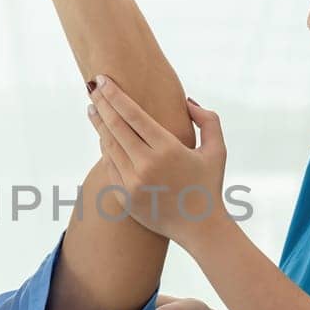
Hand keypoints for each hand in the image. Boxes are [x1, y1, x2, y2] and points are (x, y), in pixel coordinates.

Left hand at [85, 76, 228, 246]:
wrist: (200, 228)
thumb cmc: (209, 185)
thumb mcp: (217, 150)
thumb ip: (208, 121)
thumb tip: (187, 101)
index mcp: (168, 149)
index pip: (132, 115)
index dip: (115, 95)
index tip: (103, 80)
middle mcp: (146, 165)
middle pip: (115, 127)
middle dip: (102, 104)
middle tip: (92, 88)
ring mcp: (132, 183)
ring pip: (108, 146)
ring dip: (99, 125)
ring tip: (93, 110)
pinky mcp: (124, 197)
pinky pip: (109, 167)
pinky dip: (105, 150)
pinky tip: (103, 137)